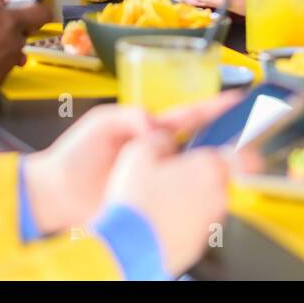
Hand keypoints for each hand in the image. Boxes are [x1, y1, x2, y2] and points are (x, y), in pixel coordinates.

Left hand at [21, 93, 246, 233]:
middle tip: (248, 139)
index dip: (213, 107)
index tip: (237, 99)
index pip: (188, 116)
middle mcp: (157, 154)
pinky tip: (207, 197)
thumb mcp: (100, 123)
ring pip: (193, 172)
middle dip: (224, 140)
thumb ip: (128, 116)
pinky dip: (195, 197)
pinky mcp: (150, 202)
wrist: (55, 195)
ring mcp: (156, 179)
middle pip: (199, 145)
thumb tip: (153, 122)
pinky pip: (178, 199)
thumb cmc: (73, 156)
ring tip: (234, 169)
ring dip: (213, 170)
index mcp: (148, 130)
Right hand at [101, 128, 256, 275]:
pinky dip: (184, 221)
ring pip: (208, 204)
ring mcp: (210, 223)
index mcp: (209, 169)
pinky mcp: (199, 244)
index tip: (242, 152)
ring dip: (192, 200)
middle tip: (178, 176)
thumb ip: (161, 139)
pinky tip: (161, 219)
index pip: (249, 158)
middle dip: (203, 177)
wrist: (128, 247)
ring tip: (163, 201)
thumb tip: (166, 140)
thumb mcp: (140, 153)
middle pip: (222, 181)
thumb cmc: (136, 202)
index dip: (246, 153)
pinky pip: (196, 225)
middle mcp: (217, 196)